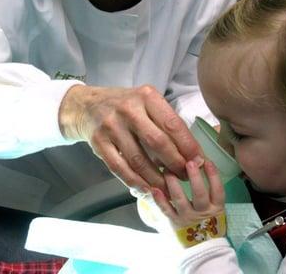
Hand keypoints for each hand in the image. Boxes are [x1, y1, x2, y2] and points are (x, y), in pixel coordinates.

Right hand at [58, 84, 203, 192]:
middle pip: (158, 142)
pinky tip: (147, 189)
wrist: (87, 106)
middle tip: (186, 176)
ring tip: (169, 188)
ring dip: (157, 178)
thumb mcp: (146, 103)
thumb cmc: (126, 106)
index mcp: (146, 96)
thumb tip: (193, 153)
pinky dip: (135, 182)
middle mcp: (129, 109)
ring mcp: (111, 126)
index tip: (199, 161)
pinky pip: (120, 168)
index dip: (188, 146)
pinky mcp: (99, 143)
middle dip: (175, 163)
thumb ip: (166, 123)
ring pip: (139, 160)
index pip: (173, 124)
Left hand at [151, 160, 225, 246]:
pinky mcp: (174, 222)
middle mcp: (202, 213)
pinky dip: (160, 199)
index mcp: (216, 208)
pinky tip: (154, 188)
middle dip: (194, 177)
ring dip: (173, 184)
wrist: (202, 246)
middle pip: (200, 194)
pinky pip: (166, 210)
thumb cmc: (209, 221)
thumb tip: (201, 164)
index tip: (207, 161)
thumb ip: (211, 190)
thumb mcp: (216, 208)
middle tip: (188, 163)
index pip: (218, 190)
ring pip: (180, 200)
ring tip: (168, 170)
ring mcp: (187, 218)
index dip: (213, 175)